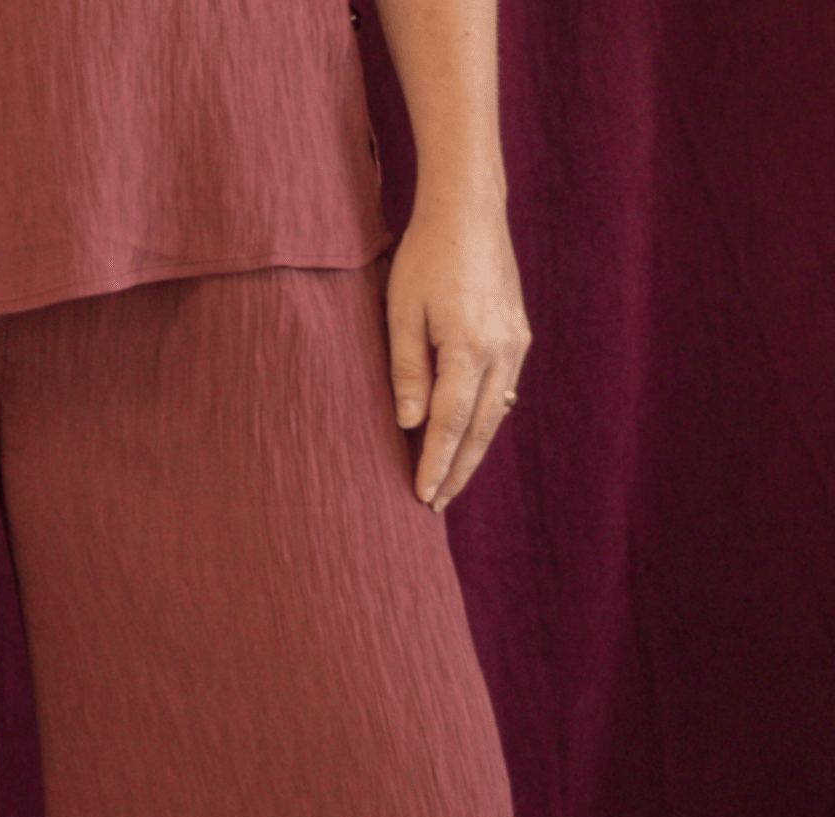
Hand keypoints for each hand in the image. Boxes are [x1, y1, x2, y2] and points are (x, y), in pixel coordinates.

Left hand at [384, 187, 529, 512]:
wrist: (469, 209)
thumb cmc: (425, 256)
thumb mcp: (401, 313)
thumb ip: (407, 371)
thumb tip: (410, 425)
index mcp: (469, 347)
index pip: (450, 424)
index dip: (436, 464)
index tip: (421, 495)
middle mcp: (502, 350)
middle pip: (479, 429)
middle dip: (458, 470)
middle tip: (436, 504)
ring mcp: (516, 343)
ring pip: (496, 414)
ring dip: (473, 451)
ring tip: (450, 481)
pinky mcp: (518, 334)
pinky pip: (503, 392)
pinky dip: (485, 421)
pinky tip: (469, 438)